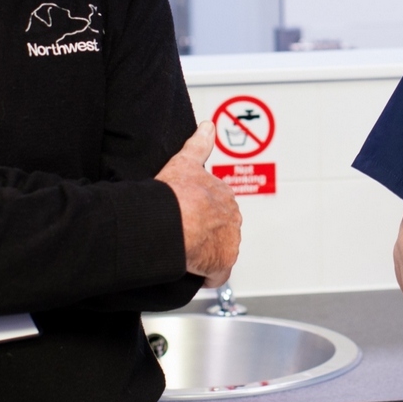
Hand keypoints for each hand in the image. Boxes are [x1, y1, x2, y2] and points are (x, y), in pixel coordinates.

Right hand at [156, 122, 241, 286]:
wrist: (172, 221)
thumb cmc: (175, 193)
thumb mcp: (186, 161)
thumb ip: (199, 144)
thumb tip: (208, 125)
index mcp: (223, 194)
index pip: (218, 205)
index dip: (203, 212)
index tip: (190, 216)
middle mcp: (231, 218)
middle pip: (220, 229)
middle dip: (206, 233)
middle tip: (185, 236)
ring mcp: (228, 242)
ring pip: (219, 251)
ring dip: (205, 254)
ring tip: (185, 254)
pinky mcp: (222, 264)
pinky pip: (217, 274)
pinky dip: (207, 275)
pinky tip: (194, 274)